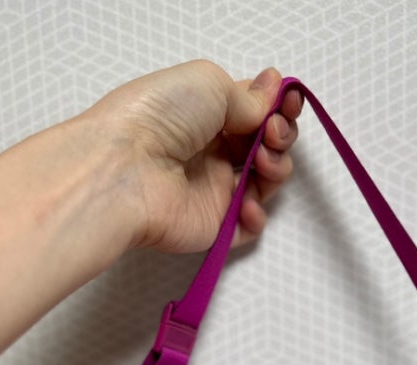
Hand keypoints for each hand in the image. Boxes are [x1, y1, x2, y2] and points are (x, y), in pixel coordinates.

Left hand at [81, 59, 302, 253]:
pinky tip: (246, 202)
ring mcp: (212, 191)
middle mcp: (210, 151)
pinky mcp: (212, 227)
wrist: (126, 169)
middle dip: (281, 136)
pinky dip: (256, 215)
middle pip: (264, 146)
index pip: (253, 112)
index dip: (277, 107)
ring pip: (263, 184)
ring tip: (263, 163)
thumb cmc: (161, 116)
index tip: (289, 102)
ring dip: (276, 169)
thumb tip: (272, 92)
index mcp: (205, 115)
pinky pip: (247, 228)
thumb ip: (248, 96)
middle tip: (273, 134)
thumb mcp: (208, 84)